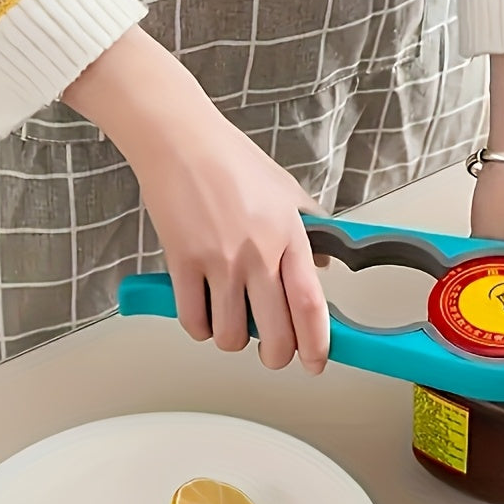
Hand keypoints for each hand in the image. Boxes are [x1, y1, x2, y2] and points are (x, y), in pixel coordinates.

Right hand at [139, 125, 329, 372]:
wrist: (180, 141)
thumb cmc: (232, 160)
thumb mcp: (287, 191)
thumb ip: (310, 230)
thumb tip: (323, 265)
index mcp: (289, 236)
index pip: (310, 304)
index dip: (317, 344)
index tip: (316, 362)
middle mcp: (257, 254)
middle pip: (274, 333)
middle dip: (277, 356)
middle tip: (273, 353)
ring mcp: (218, 262)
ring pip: (230, 336)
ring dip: (233, 340)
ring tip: (234, 323)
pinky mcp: (181, 263)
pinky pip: (192, 320)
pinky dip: (199, 328)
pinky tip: (204, 313)